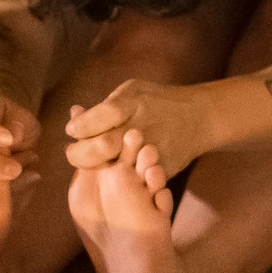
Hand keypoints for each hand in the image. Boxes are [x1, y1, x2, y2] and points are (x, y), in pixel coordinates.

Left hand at [66, 79, 214, 178]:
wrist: (198, 118)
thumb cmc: (157, 102)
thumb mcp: (132, 92)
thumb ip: (103, 107)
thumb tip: (73, 116)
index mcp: (133, 103)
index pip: (99, 117)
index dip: (80, 125)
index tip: (73, 130)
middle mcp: (142, 127)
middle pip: (102, 146)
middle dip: (80, 153)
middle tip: (76, 152)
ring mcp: (153, 151)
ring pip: (113, 169)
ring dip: (96, 168)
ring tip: (93, 162)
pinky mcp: (160, 170)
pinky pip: (131, 180)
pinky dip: (117, 178)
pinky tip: (113, 170)